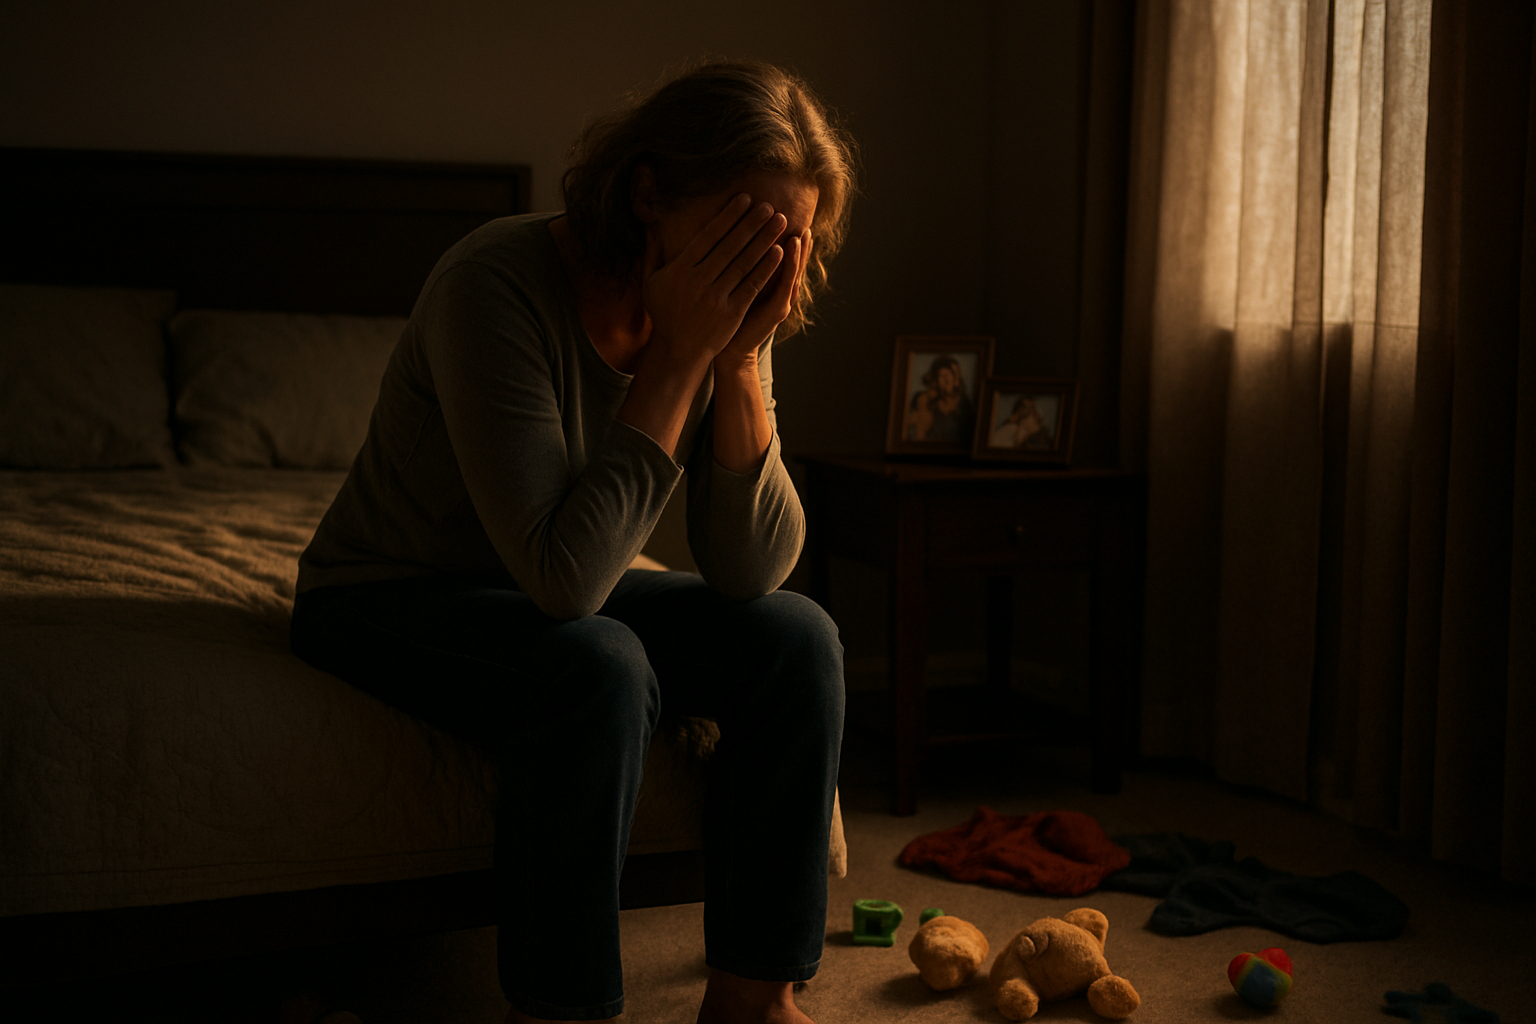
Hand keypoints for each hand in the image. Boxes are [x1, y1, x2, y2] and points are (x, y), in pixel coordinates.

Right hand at [641, 194, 788, 368]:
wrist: (678, 350)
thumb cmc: (665, 312)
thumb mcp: (651, 281)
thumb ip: (653, 251)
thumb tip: (650, 222)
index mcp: (680, 270)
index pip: (708, 236)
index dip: (728, 216)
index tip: (745, 199)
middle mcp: (699, 282)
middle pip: (730, 246)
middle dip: (751, 224)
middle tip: (770, 205)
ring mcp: (716, 298)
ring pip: (744, 263)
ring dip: (764, 240)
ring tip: (780, 222)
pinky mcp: (731, 314)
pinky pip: (751, 286)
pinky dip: (766, 269)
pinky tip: (779, 252)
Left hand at [715, 227, 812, 370]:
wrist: (729, 350)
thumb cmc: (724, 317)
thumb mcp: (732, 286)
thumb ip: (736, 267)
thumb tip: (723, 240)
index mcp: (768, 283)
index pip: (779, 255)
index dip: (782, 236)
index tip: (782, 216)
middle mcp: (778, 291)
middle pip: (791, 260)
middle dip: (797, 240)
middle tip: (799, 217)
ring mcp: (780, 301)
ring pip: (792, 270)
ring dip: (797, 250)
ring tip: (800, 231)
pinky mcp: (776, 310)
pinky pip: (784, 284)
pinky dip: (788, 266)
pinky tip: (787, 249)